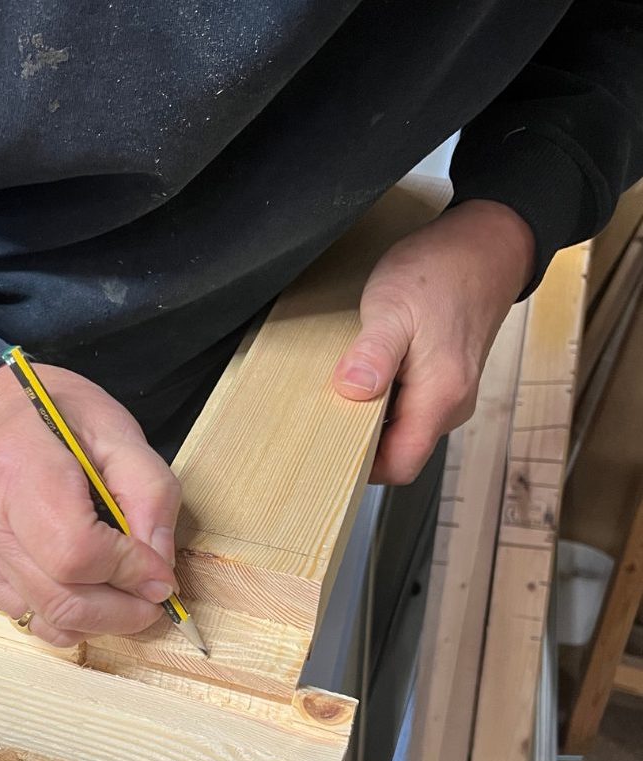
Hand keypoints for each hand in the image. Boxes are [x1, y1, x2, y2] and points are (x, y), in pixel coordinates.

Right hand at [0, 363, 179, 646]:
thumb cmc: (58, 419)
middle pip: (60, 596)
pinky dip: (69, 618)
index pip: (76, 550)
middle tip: (153, 598)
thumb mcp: (119, 435)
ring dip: (99, 621)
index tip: (160, 573)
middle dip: (121, 610)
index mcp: (22, 468)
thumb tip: (158, 566)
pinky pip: (29, 619)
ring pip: (46, 618)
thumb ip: (151, 495)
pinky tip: (88, 590)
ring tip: (125, 596)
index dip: (128, 571)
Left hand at [332, 199, 534, 483]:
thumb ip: (374, 354)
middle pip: (399, 451)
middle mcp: (451, 404)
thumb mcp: (394, 307)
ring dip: (369, 418)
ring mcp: (449, 393)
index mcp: (441, 396)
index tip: (325, 451)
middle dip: (358, 443)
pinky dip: (381, 399)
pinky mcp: (444, 380)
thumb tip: (352, 391)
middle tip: (321, 418)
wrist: (486, 244)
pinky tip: (362, 375)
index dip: (362, 469)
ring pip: (402, 429)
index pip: (402, 465)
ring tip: (338, 393)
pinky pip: (407, 407)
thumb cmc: (442, 271)